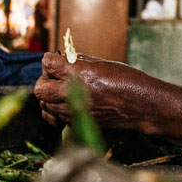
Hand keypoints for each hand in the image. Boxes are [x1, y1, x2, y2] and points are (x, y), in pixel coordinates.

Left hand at [34, 52, 152, 130]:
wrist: (141, 104)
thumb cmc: (128, 80)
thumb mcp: (103, 64)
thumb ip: (80, 62)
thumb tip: (65, 60)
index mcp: (79, 73)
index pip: (48, 63)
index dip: (50, 59)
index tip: (55, 60)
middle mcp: (73, 92)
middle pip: (40, 88)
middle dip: (44, 80)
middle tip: (54, 76)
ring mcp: (74, 110)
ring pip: (45, 104)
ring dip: (49, 96)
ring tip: (61, 90)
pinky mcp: (78, 122)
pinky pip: (54, 117)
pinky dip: (55, 110)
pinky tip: (63, 104)